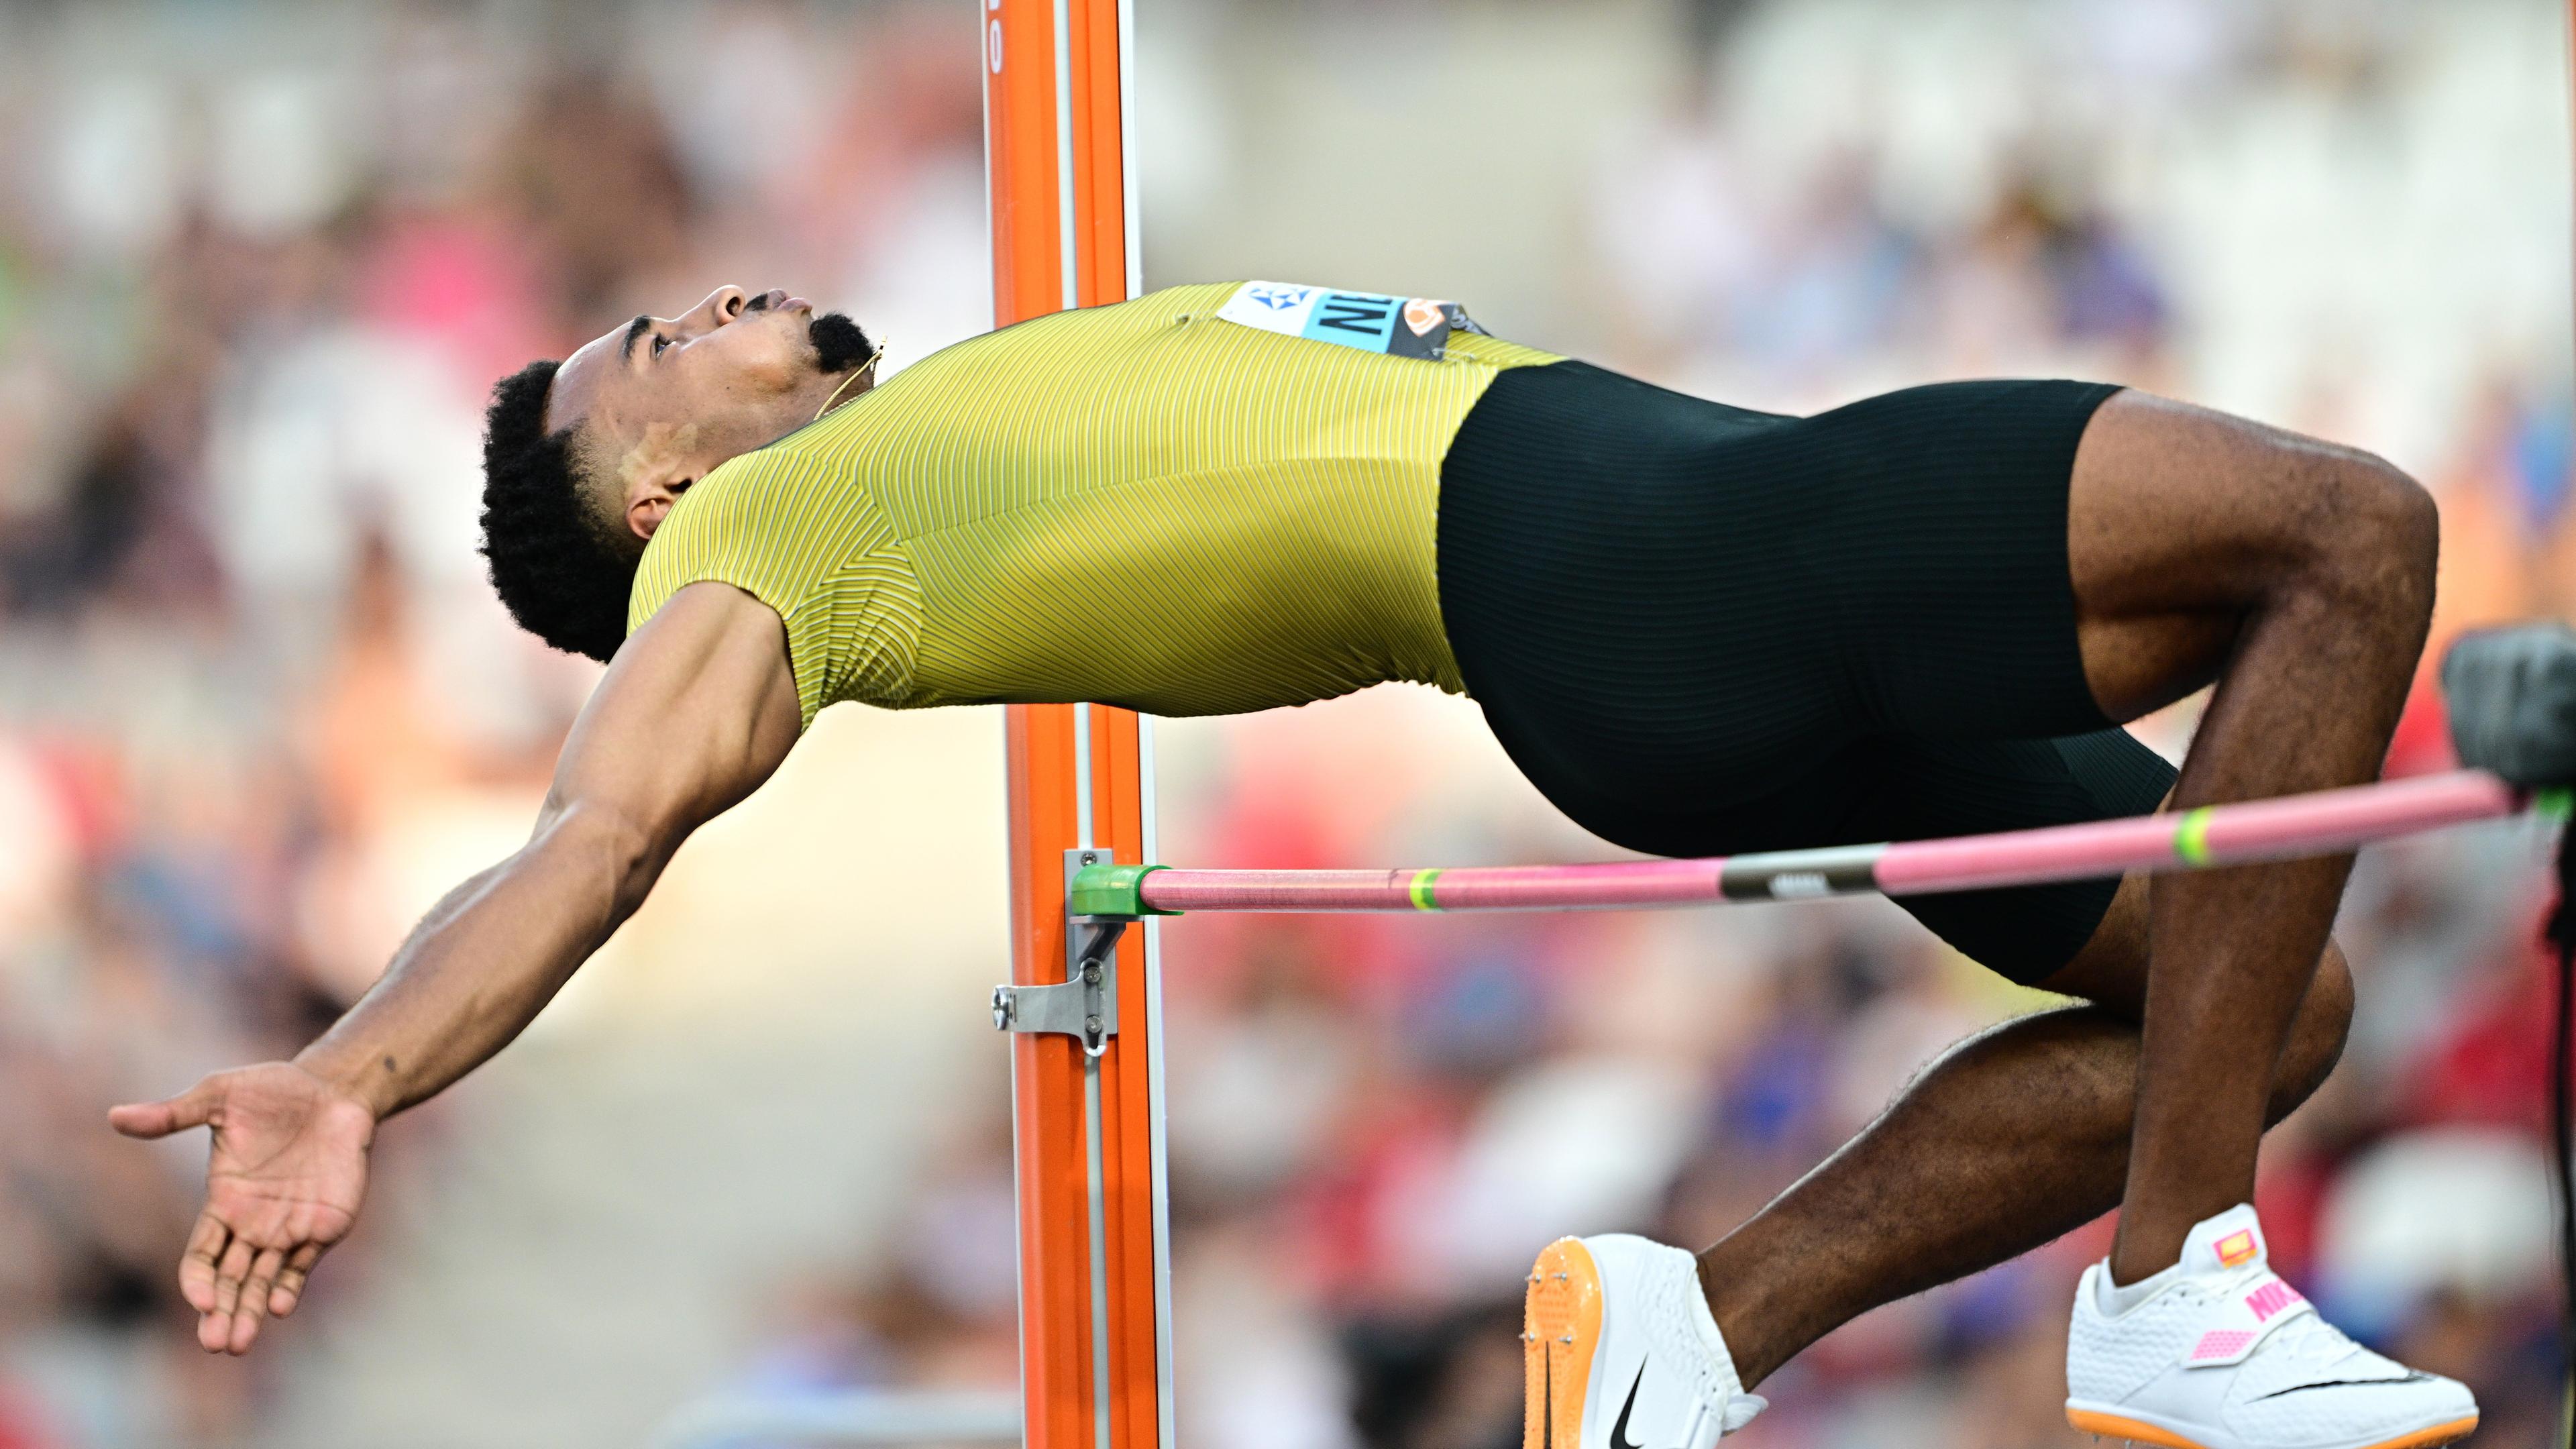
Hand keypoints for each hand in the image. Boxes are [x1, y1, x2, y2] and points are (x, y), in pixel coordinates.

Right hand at [109, 1062, 375, 1353]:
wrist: (334, 1090)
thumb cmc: (274, 1090)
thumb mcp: (221, 1095)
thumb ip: (175, 1114)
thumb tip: (115, 1116)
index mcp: (223, 1203)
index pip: (201, 1255)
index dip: (197, 1280)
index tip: (202, 1299)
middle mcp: (252, 1224)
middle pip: (230, 1280)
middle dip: (222, 1313)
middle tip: (217, 1344)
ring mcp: (289, 1228)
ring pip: (263, 1282)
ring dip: (251, 1313)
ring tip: (239, 1343)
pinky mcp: (325, 1224)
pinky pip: (304, 1265)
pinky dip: (290, 1287)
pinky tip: (281, 1306)